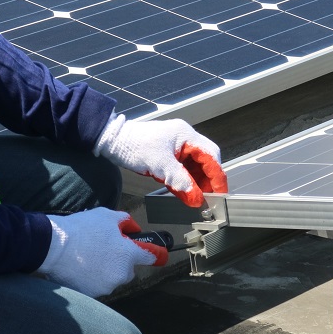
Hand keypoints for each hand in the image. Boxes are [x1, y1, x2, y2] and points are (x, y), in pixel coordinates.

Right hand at [37, 208, 159, 297]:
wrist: (53, 247)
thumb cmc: (80, 229)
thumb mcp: (106, 216)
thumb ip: (126, 222)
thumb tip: (133, 229)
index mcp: (127, 255)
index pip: (150, 257)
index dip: (156, 254)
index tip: (159, 255)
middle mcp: (120, 274)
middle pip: (128, 269)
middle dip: (121, 261)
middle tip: (104, 249)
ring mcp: (106, 286)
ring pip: (112, 278)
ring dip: (106, 270)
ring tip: (88, 257)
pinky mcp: (92, 294)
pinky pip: (97, 286)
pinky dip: (92, 279)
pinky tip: (80, 267)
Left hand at [93, 113, 228, 206]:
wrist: (113, 141)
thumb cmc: (134, 145)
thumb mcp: (160, 165)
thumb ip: (181, 181)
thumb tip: (197, 197)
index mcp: (186, 135)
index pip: (211, 155)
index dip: (217, 175)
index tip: (219, 192)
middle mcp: (184, 139)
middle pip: (205, 161)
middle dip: (208, 180)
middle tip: (208, 198)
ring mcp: (177, 147)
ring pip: (195, 167)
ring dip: (197, 182)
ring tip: (197, 198)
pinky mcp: (168, 155)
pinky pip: (183, 169)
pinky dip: (185, 181)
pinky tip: (185, 192)